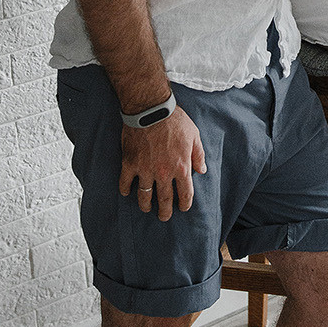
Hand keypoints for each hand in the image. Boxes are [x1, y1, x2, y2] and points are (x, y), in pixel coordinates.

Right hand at [119, 106, 206, 220]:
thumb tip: (202, 170)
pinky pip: (126, 183)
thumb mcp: (194, 135)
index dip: (185, 204)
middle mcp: (164, 173)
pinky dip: (125, 189)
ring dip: (146, 205)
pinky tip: (127, 192)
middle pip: (165, 200)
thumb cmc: (174, 120)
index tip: (183, 208)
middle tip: (164, 217)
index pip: (185, 194)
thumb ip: (198, 155)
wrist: (151, 109)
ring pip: (145, 196)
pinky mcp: (130, 164)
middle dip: (165, 212)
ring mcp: (145, 170)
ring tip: (146, 208)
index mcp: (181, 167)